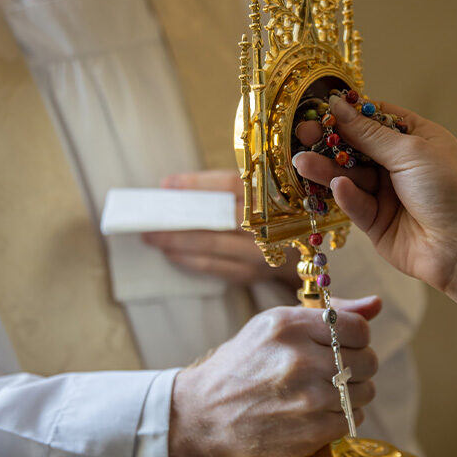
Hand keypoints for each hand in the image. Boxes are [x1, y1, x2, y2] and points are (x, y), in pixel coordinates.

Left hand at [143, 170, 299, 287]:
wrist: (308, 252)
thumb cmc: (272, 213)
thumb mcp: (258, 192)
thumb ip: (221, 188)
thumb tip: (171, 187)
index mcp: (273, 194)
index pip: (230, 185)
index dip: (196, 183)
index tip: (165, 184)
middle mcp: (270, 223)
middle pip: (216, 218)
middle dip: (179, 218)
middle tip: (149, 217)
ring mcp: (262, 253)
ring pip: (212, 245)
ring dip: (177, 241)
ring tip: (152, 236)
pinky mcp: (251, 273)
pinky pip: (214, 266)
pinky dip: (188, 259)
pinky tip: (170, 253)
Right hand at [168, 297, 380, 456]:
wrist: (203, 414)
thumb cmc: (243, 364)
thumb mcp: (275, 325)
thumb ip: (329, 313)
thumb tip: (375, 305)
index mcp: (290, 326)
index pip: (359, 328)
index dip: (356, 337)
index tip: (342, 344)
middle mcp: (300, 359)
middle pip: (367, 361)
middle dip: (357, 366)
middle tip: (333, 370)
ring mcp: (307, 398)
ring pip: (365, 392)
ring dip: (351, 393)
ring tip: (323, 391)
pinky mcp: (311, 431)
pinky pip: (352, 419)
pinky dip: (341, 416)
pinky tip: (316, 411)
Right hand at [292, 96, 456, 303]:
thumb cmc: (452, 190)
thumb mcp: (411, 152)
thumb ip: (369, 134)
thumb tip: (338, 106)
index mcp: (416, 139)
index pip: (375, 118)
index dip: (349, 113)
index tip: (320, 107)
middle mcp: (399, 165)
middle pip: (356, 148)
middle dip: (329, 141)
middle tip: (300, 134)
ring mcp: (387, 195)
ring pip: (349, 177)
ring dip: (327, 169)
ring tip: (302, 162)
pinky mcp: (376, 224)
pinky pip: (356, 205)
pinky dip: (346, 196)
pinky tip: (338, 188)